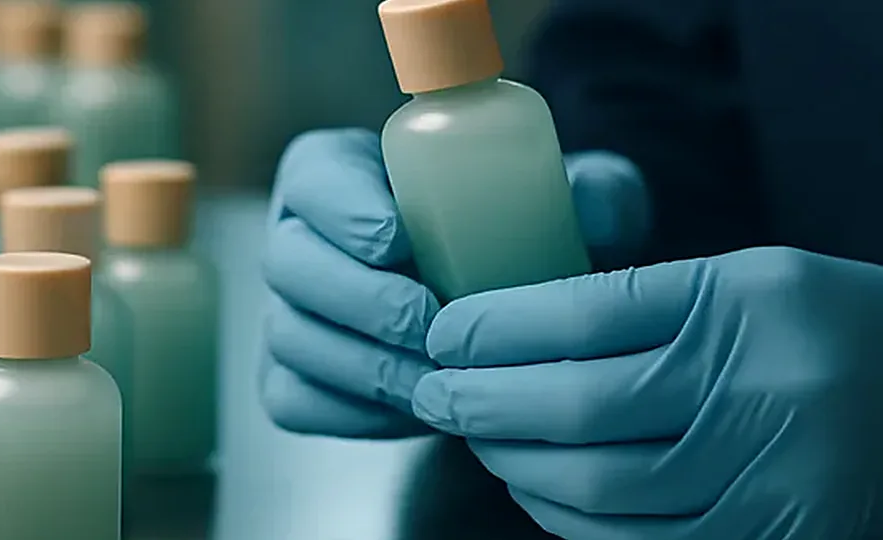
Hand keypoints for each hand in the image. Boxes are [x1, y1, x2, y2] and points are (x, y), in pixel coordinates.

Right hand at [259, 128, 649, 437]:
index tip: (397, 238)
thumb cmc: (521, 238)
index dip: (341, 208)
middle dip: (359, 298)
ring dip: (364, 363)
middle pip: (289, 263)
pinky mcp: (291, 378)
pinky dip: (353, 411)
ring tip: (438, 377)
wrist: (498, 313)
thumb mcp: (568, 205)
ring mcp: (287, 311)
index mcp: (337, 172)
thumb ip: (594, 192)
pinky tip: (414, 409)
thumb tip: (595, 207)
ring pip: (292, 338)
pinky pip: (297, 400)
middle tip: (429, 323)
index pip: (312, 177)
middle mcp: (298, 238)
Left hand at [414, 247, 882, 537]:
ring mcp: (770, 476)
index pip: (588, 314)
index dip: (498, 327)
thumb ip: (646, 303)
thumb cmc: (848, 327)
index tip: (446, 329)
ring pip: (600, 488)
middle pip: (580, 408)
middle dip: (484, 401)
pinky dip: (572, 520)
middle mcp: (760, 389)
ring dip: (517, 465)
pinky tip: (537, 488)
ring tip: (477, 435)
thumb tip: (511, 330)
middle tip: (433, 389)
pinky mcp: (774, 539)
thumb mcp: (756, 279)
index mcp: (749, 302)